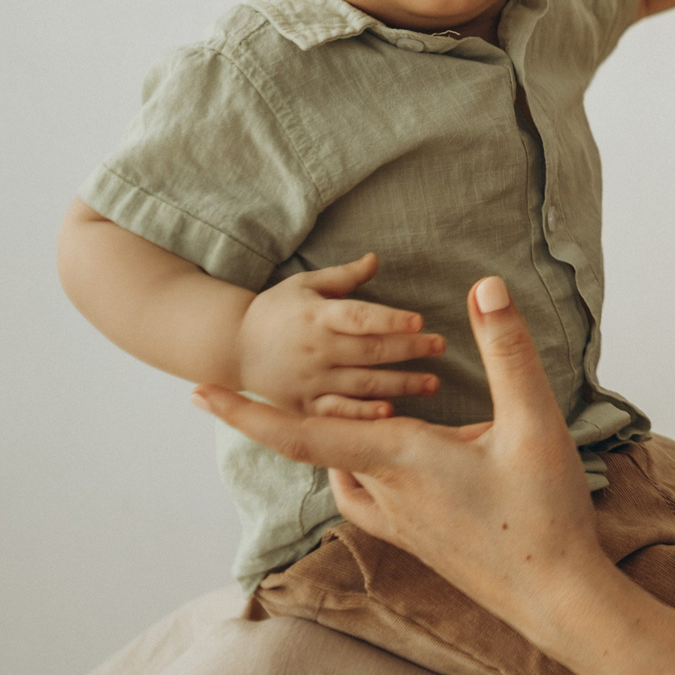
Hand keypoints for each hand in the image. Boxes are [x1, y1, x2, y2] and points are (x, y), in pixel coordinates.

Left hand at [193, 276, 619, 643]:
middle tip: (260, 390)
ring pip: (344, 473)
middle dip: (290, 415)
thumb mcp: (535, 422)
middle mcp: (386, 494)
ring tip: (346, 411)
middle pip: (321, 446)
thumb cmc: (544, 512)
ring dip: (336, 440)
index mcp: (401, 458)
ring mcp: (398, 525)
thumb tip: (484, 285)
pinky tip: (382, 465)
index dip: (247, 412)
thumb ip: (507, 351)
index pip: (303, 431)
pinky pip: (366, 497)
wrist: (556, 599)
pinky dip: (358, 470)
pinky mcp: (416, 542)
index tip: (197, 392)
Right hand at [235, 253, 443, 419]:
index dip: (389, 320)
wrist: (234, 348)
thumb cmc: (276, 310)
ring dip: (400, 384)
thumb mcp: (305, 285)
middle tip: (440, 346)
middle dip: (408, 350)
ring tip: (432, 382)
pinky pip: (338, 412)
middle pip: (368, 351)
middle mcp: (315, 349)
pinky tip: (391, 412)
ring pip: (362, 384)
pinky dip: (363, 415)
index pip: (358, 317)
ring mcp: (310, 380)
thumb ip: (343, 276)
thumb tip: (375, 258)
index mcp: (316, 315)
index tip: (420, 321)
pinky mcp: (305, 405)